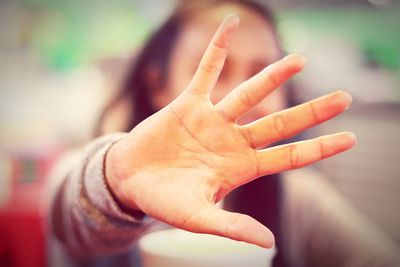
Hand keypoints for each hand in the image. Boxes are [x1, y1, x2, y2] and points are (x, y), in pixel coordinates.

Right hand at [106, 14, 355, 248]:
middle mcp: (232, 140)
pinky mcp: (189, 104)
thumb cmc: (163, 202)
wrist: (130, 181)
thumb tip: (268, 243)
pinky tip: (230, 23)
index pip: (288, 157)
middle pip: (279, 123)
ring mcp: (212, 120)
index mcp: (240, 168)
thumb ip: (230, 226)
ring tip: (301, 59)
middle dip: (312, 112)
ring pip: (249, 94)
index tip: (350, 139)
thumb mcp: (197, 218)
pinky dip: (217, 50)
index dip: (319, 148)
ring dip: (274, 76)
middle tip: (346, 97)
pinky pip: (206, 72)